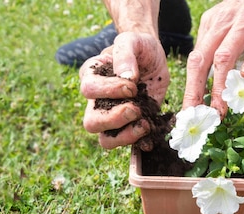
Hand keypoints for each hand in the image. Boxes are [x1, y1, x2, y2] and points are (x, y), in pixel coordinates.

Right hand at [80, 32, 169, 148]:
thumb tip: (126, 77)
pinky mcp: (129, 126)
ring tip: (145, 125)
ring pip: (105, 140)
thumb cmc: (139, 47)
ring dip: (125, 137)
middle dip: (113, 119)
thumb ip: (125, 54)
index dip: (109, 90)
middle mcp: (97, 101)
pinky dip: (139, 143)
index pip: (89, 90)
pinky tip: (151, 136)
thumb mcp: (132, 40)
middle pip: (91, 122)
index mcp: (92, 77)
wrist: (154, 59)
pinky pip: (128, 144)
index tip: (132, 85)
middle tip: (135, 110)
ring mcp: (112, 117)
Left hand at [182, 0, 243, 115]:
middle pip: (202, 60)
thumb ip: (222, 46)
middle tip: (197, 114)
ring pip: (225, 55)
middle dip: (196, 90)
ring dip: (221, 83)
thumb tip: (216, 79)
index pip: (195, 61)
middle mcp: (222, 24)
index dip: (190, 87)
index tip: (189, 110)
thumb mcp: (229, 24)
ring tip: (220, 107)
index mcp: (211, 27)